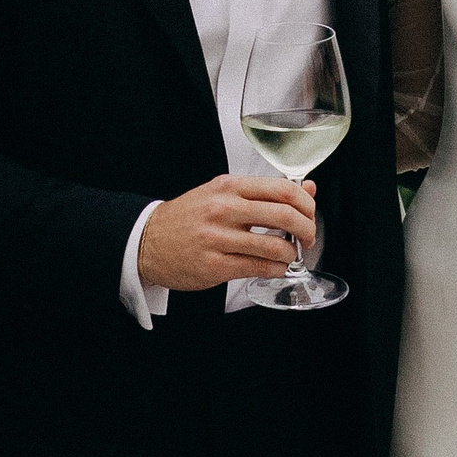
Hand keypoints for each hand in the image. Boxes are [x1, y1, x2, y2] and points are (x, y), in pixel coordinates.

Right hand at [138, 175, 315, 291]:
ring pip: (274, 246)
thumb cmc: (188, 217)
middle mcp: (224, 209)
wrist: (147, 240)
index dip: (305, 203)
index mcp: (228, 186)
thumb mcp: (223, 193)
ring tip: (289, 256)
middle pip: (284, 216)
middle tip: (308, 238)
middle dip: (306, 230)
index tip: (309, 213)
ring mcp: (218, 238)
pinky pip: (258, 268)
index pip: (282, 188)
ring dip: (291, 254)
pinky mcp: (214, 265)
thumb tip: (308, 188)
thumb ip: (264, 192)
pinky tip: (275, 268)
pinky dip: (276, 270)